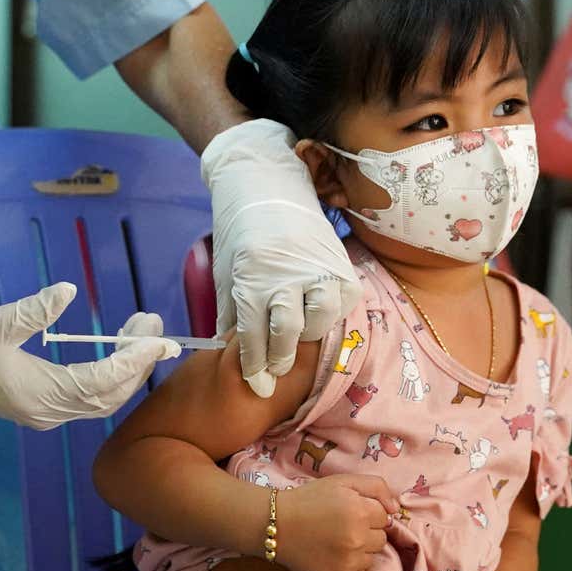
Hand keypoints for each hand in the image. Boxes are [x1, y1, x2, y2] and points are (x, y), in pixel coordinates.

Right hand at [0, 283, 180, 429]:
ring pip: (104, 400)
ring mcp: (49, 414)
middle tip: (154, 326)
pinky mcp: (47, 409)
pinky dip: (113, 376)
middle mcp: (49, 411)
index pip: (98, 382)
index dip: (130, 361)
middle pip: (110, 395)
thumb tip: (67, 291)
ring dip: (128, 369)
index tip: (155, 339)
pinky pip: (92, 399)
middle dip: (138, 362)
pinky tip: (121, 348)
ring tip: (142, 332)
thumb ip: (33, 310)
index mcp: (37, 393)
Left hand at [202, 120, 360, 396]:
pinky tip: (321, 316)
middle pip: (288, 333)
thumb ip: (232, 313)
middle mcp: (285, 276)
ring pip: (322, 319)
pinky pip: (344, 300)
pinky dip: (335, 313)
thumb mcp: (226, 272)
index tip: (258, 385)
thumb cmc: (240, 233)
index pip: (254, 336)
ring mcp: (316, 268)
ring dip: (311, 337)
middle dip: (281, 359)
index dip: (255, 366)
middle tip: (276, 371)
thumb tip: (234, 351)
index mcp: (251, 280)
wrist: (267, 185)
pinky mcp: (339, 262)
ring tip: (301, 339)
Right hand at [273, 474, 398, 570]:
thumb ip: (376, 487)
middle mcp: (358, 539)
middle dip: (367, 531)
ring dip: (360, 550)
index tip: (350, 511)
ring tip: (336, 541)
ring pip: (372, 557)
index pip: (385, 516)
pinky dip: (351, 566)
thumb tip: (396, 509)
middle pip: (381, 538)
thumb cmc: (310, 500)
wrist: (277, 525)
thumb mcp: (343, 481)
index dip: (368, 511)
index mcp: (361, 512)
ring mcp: (349, 562)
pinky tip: (333, 556)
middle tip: (343, 526)